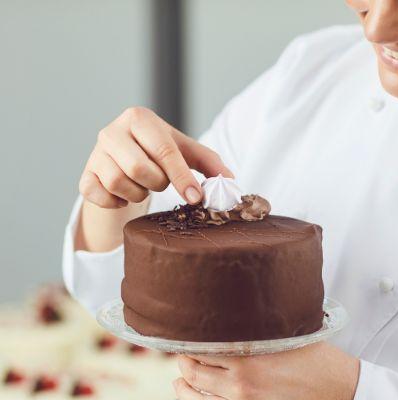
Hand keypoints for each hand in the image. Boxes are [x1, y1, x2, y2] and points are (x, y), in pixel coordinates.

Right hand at [79, 106, 231, 208]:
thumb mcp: (186, 152)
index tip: (196, 198)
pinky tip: (125, 197)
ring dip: (138, 193)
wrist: (124, 160)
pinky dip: (115, 202)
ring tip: (144, 187)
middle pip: (139, 168)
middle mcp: (113, 131)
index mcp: (140, 118)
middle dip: (157, 183)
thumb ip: (211, 164)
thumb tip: (231, 183)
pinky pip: (98, 195)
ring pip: (118, 183)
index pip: (164, 150)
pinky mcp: (85, 175)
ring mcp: (95, 153)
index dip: (182, 177)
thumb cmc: (160, 154)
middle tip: (160, 181)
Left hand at [174, 342, 359, 399]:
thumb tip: (228, 317)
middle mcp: (243, 386)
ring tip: (180, 386)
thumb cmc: (314, 360)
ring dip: (183, 395)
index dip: (188, 346)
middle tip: (182, 362)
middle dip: (183, 367)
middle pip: (195, 376)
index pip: (201, 350)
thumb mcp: (284, 335)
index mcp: (247, 357)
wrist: (339, 392)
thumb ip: (254, 329)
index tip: (185, 343)